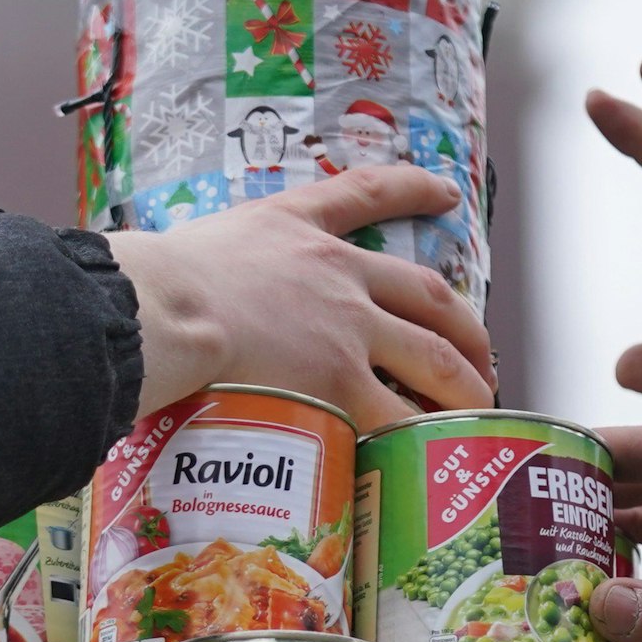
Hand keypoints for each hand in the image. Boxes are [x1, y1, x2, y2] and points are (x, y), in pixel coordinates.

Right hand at [108, 165, 494, 428]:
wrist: (164, 309)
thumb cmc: (161, 278)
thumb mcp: (202, 238)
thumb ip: (220, 255)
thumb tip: (180, 275)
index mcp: (306, 235)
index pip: (368, 195)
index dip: (413, 191)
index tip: (445, 194)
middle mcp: (342, 280)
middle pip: (429, 296)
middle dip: (466, 327)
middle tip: (480, 354)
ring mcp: (348, 333)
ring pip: (431, 360)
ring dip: (461, 387)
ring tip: (475, 411)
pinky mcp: (339, 384)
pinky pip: (395, 416)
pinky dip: (417, 435)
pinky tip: (430, 451)